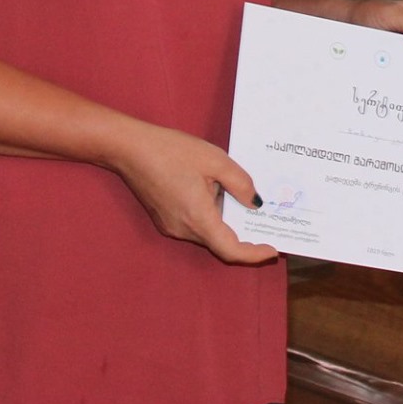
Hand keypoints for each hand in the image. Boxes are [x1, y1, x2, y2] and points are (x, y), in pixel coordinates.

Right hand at [112, 122, 278, 265]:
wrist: (129, 148)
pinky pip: (196, 225)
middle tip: (270, 225)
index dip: (254, 254)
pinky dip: (213, 217)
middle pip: (220, 243)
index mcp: (198, 218)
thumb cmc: (172, 151)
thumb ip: (241, 184)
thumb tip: (256, 204)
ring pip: (208, 234)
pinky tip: (222, 196)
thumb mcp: (216, 160)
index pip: (230, 250)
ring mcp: (171, 226)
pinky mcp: (165, 219)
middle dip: (246, 238)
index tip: (273, 250)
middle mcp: (183, 229)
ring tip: (249, 206)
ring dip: (228, 224)